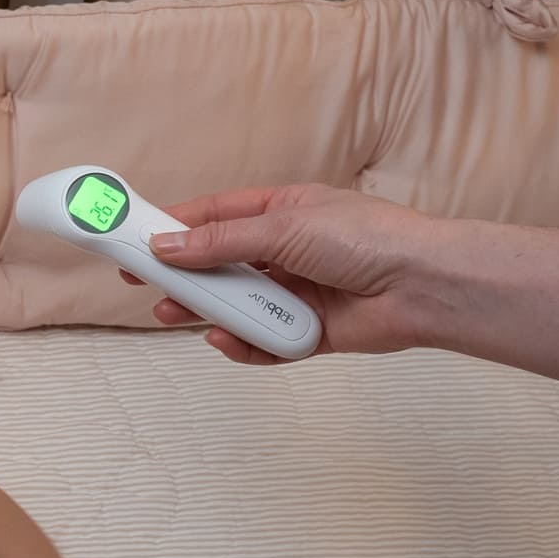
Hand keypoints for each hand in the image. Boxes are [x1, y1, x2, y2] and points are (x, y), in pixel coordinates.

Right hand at [118, 184, 438, 364]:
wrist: (424, 286)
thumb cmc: (366, 238)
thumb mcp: (283, 228)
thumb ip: (221, 242)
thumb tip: (166, 246)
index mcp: (280, 213)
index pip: (213, 217)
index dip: (172, 227)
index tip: (134, 239)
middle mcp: (285, 252)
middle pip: (219, 265)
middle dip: (181, 276)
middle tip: (143, 287)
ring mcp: (296, 293)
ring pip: (236, 305)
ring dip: (204, 311)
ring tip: (171, 316)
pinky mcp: (308, 332)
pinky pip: (264, 341)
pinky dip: (243, 344)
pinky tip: (225, 339)